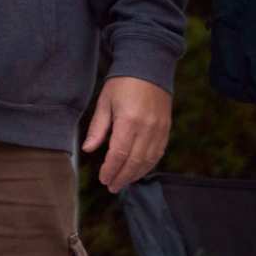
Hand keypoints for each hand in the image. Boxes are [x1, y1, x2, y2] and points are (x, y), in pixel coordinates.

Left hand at [83, 76, 171, 192]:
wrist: (148, 68)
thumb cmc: (122, 84)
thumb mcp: (104, 102)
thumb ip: (98, 128)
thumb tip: (88, 149)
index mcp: (129, 121)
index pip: (119, 153)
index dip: (111, 169)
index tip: (103, 179)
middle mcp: (147, 128)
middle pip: (134, 161)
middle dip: (122, 177)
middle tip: (111, 187)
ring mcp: (160, 130)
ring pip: (148, 160)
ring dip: (135, 175)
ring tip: (123, 182)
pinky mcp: (166, 130)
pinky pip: (158, 153)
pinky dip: (148, 165)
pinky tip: (138, 171)